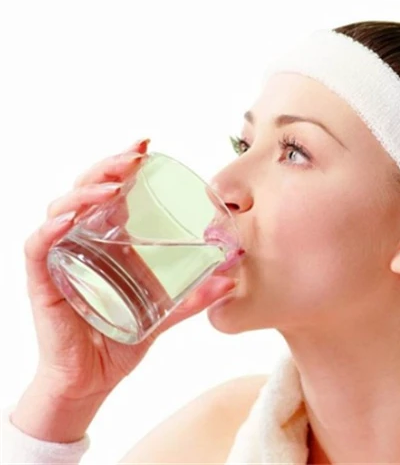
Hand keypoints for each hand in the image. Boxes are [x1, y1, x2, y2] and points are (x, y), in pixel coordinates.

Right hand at [11, 139, 236, 441]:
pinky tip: (70, 220)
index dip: (123, 165)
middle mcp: (81, 242)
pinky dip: (51, 231)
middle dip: (108, 167)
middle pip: (86, 191)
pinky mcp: (44, 282)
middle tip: (134, 156)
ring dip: (84, 193)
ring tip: (112, 186)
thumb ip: (193, 299)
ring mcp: (60, 258)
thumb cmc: (119, 340)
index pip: (110, 192)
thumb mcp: (163, 313)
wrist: (92, 380)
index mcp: (108, 242)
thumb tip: (231, 280)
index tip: (147, 147)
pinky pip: (39, 248)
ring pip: (60, 211)